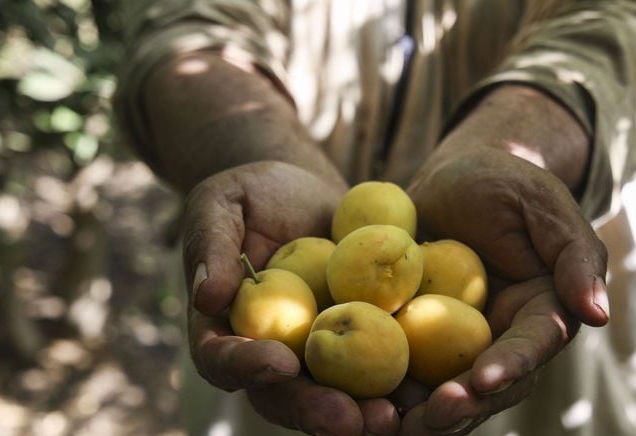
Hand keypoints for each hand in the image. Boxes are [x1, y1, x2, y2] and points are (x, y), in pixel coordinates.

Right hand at [181, 161, 399, 434]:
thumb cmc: (251, 194)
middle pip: (285, 394)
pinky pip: (379, 364)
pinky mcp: (359, 337)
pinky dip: (400, 381)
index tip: (280, 363)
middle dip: (315, 410)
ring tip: (393, 417)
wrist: (302, 190)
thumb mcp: (220, 206)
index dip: (247, 367)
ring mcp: (316, 350)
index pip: (223, 359)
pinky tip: (428, 389)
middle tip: (347, 420)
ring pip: (335, 393)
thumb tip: (208, 297)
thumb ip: (211, 246)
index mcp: (226, 329)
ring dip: (363, 412)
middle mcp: (269, 351)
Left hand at [400, 137, 607, 432]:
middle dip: (462, 406)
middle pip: (488, 386)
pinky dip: (385, 388)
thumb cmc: (503, 182)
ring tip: (389, 422)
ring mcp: (458, 342)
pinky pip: (405, 368)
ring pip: (445, 389)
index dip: (511, 366)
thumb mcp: (543, 203)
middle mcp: (501, 337)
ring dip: (421, 412)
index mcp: (540, 311)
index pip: (532, 346)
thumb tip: (599, 314)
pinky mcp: (417, 338)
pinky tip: (360, 402)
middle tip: (430, 416)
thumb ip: (576, 254)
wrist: (449, 179)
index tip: (482, 382)